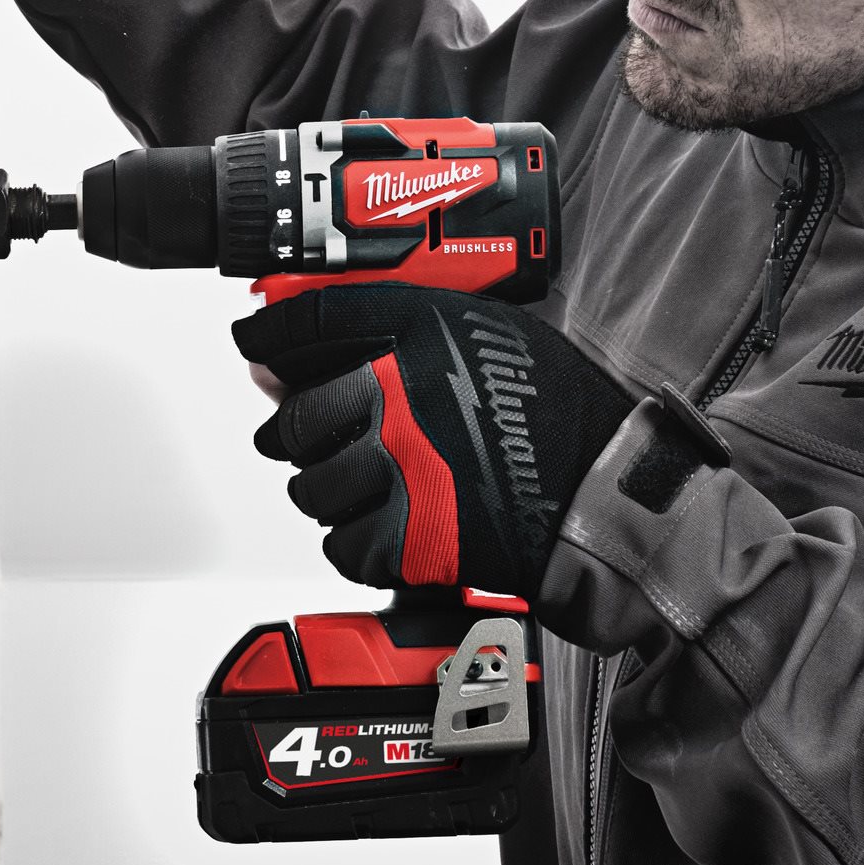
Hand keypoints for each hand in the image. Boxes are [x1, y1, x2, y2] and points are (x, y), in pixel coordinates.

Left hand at [233, 285, 633, 598]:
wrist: (610, 493)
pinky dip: (358, 541)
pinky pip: (341, 543)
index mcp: (424, 328)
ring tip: (375, 489)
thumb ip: (400, 335)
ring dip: (331, 490)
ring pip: (312, 485)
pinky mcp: (409, 535)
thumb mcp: (489, 335)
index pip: (308, 321)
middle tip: (327, 441)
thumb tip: (300, 356)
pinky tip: (395, 526)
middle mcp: (401, 391)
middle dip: (301, 433)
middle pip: (298, 415)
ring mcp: (401, 465)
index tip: (253, 346)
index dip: (268, 337)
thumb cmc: (561, 414)